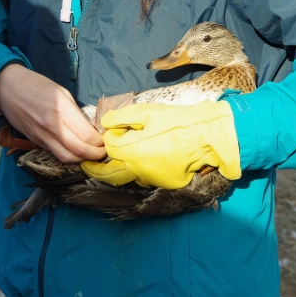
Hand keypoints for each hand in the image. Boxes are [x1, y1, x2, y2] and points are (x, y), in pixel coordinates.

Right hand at [0, 64, 105, 162]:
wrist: (8, 88)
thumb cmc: (37, 85)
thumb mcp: (62, 92)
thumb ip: (76, 112)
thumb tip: (91, 129)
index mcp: (61, 109)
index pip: (86, 135)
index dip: (99, 142)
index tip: (106, 141)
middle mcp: (52, 126)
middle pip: (79, 150)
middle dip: (95, 154)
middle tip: (104, 152)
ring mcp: (42, 136)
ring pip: (67, 157)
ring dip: (82, 159)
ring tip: (92, 154)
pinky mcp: (35, 142)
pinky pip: (56, 154)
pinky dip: (69, 156)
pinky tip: (76, 151)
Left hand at [81, 101, 240, 187]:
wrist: (207, 137)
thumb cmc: (177, 122)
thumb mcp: (147, 112)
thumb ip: (122, 118)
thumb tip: (105, 123)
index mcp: (133, 152)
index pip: (108, 150)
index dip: (106, 140)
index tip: (107, 134)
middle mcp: (139, 171)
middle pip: (110, 175)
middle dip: (96, 171)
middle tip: (88, 165)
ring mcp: (153, 180)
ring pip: (129, 177)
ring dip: (120, 169)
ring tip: (118, 158)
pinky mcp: (166, 184)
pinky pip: (147, 178)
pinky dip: (141, 170)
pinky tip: (146, 158)